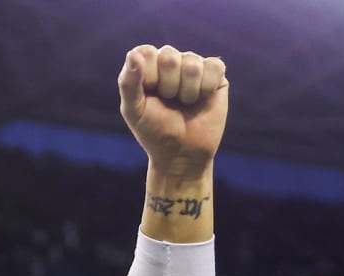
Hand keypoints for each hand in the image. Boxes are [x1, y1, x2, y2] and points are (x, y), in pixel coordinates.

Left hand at [119, 45, 227, 178]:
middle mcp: (171, 61)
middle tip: (169, 102)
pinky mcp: (215, 72)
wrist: (182, 154)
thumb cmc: (155, 133)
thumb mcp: (134, 111)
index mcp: (148, 67)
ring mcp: (193, 65)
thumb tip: (133, 54)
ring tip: (185, 104)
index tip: (150, 96)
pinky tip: (201, 99)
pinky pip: (214, 67)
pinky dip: (206, 89)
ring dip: (187, 92)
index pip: (146, 53)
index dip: (149, 78)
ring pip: (192, 64)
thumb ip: (128, 84)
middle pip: (169, 56)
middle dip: (168, 87)